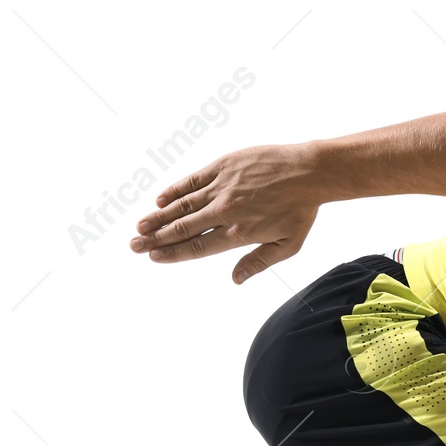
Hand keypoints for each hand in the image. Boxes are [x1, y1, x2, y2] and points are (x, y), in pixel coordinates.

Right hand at [129, 143, 322, 283]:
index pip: (199, 247)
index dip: (174, 253)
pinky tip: (160, 200)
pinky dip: (175, 190)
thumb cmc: (301, 210)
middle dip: (157, 238)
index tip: (155, 257)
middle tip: (135, 246)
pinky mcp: (223, 166)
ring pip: (183, 204)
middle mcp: (226, 211)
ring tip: (140, 227)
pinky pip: (193, 180)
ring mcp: (223, 186)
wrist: (310, 172)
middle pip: (184, 228)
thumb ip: (258, 263)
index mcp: (240, 233)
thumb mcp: (288, 245)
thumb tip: (235, 279)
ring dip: (159, 216)